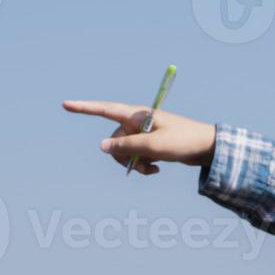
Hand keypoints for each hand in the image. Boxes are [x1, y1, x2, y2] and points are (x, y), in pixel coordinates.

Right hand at [63, 100, 218, 173]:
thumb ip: (126, 146)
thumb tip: (102, 147)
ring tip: (153, 170)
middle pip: (115, 140)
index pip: (105, 109)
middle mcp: (138, 122)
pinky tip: (157, 170)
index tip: (65, 104)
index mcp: (137, 115)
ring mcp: (145, 133)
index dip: (84, 108)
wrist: (209, 148)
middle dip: (123, 156)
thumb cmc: (183, 142)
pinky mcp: (152, 143)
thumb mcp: (153, 146)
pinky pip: (137, 156)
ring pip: (125, 151)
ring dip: (135, 163)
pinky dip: (143, 165)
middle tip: (143, 166)